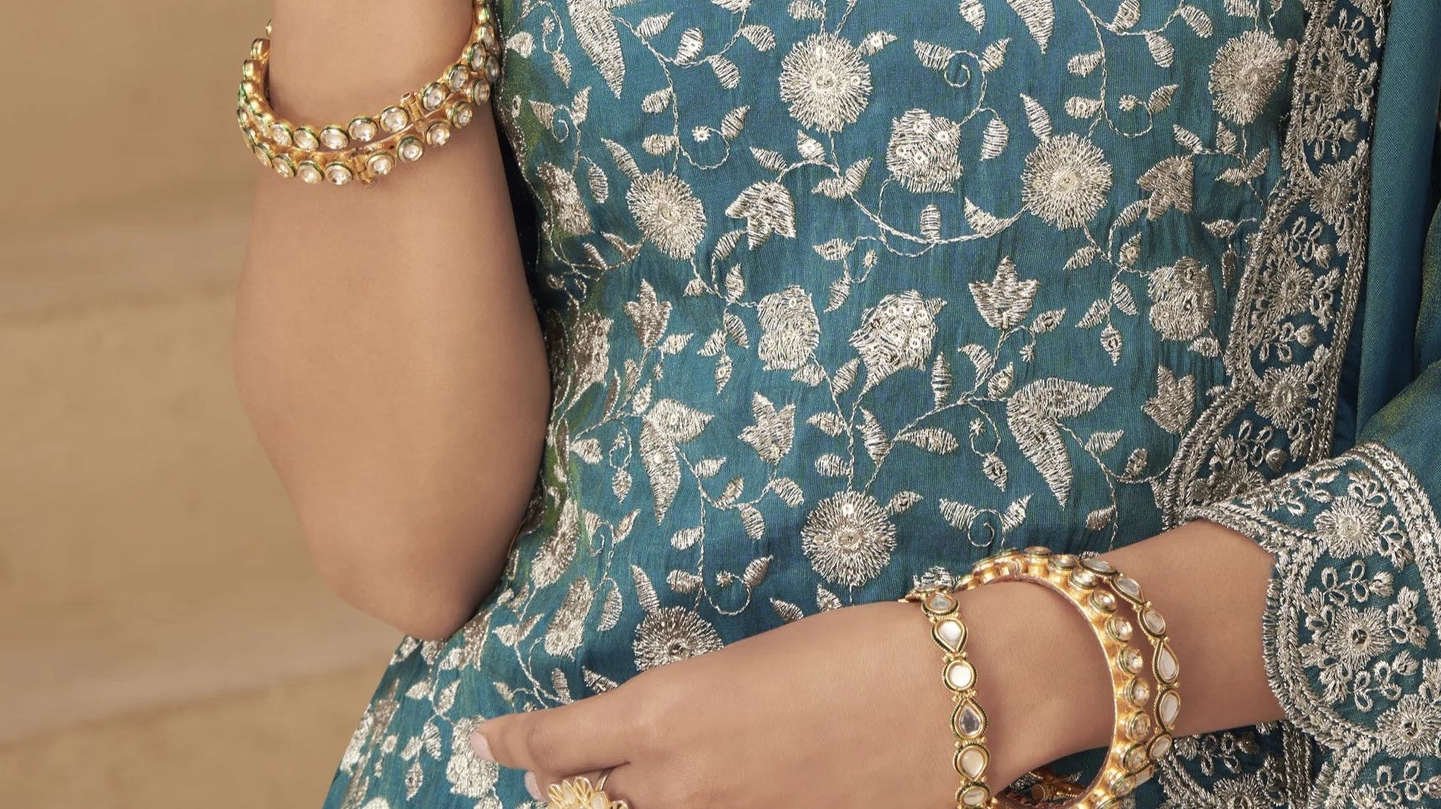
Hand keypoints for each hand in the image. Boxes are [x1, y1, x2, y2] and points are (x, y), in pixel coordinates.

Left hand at [472, 598, 962, 808]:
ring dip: (653, 793)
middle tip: (603, 751)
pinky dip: (713, 802)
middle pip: (601, 794)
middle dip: (596, 774)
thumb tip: (671, 727)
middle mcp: (676, 785)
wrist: (954, 695)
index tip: (486, 737)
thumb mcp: (758, 661)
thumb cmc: (860, 647)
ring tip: (693, 759)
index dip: (516, 741)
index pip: (557, 742)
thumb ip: (695, 706)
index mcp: (667, 714)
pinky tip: (748, 777)